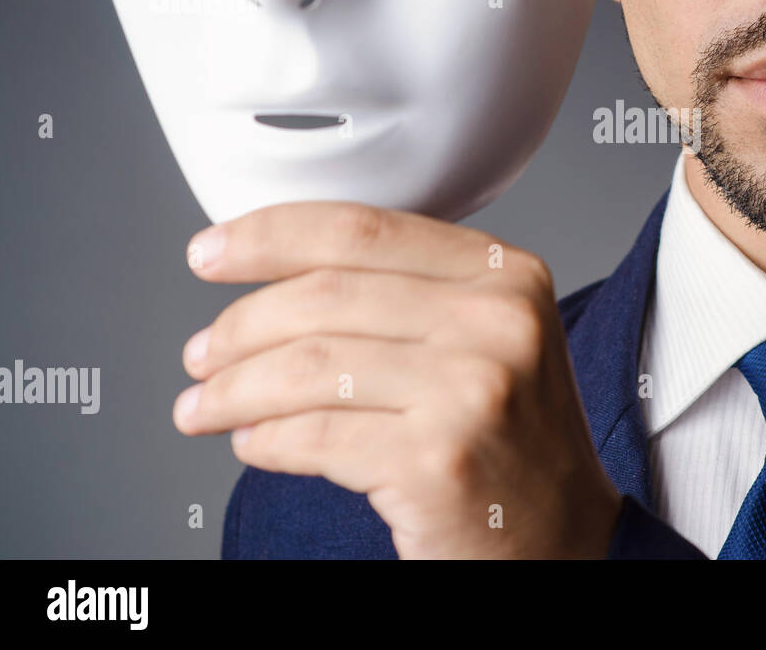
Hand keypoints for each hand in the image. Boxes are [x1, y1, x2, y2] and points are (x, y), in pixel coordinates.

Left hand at [173, 201, 622, 557]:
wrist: (563, 535)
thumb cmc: (510, 435)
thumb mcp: (488, 335)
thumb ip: (409, 290)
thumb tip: (275, 270)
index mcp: (506, 275)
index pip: (364, 230)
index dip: (270, 236)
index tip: (213, 252)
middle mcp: (496, 323)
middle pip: (324, 296)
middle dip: (238, 327)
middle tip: (202, 354)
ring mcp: (471, 392)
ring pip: (308, 367)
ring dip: (234, 389)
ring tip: (205, 405)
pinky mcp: (437, 462)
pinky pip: (313, 437)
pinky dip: (264, 440)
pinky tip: (254, 443)